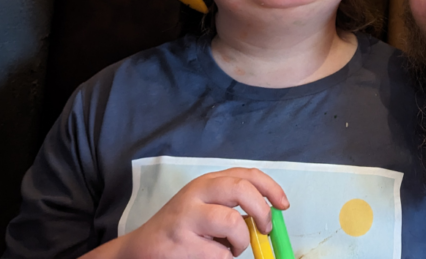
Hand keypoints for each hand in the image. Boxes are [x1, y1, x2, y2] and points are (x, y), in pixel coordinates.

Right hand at [83, 167, 288, 258]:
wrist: (142, 248)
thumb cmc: (182, 227)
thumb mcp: (206, 205)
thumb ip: (233, 203)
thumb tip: (270, 214)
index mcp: (207, 182)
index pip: (247, 174)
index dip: (271, 188)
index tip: (283, 205)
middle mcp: (197, 193)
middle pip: (241, 189)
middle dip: (262, 211)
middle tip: (264, 230)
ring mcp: (187, 216)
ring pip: (233, 223)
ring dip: (241, 242)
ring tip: (230, 248)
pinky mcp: (182, 241)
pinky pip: (219, 253)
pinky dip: (223, 258)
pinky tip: (208, 255)